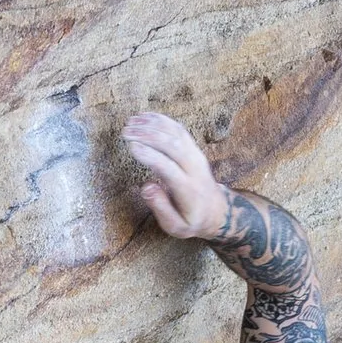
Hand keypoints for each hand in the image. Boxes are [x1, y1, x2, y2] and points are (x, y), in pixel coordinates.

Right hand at [123, 107, 227, 240]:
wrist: (216, 211)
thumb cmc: (191, 220)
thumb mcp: (175, 226)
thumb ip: (161, 208)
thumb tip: (146, 187)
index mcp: (188, 190)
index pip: (168, 168)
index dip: (150, 155)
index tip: (131, 147)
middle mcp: (194, 169)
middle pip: (172, 145)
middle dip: (148, 135)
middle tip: (125, 132)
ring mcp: (196, 155)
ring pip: (176, 133)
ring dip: (153, 124)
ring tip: (130, 122)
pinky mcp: (193, 149)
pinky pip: (179, 129)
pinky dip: (162, 120)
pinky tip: (144, 116)